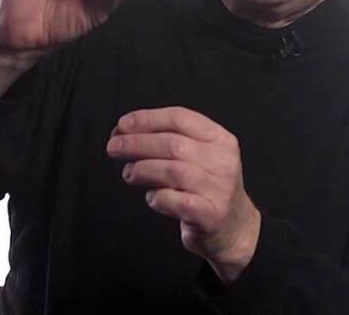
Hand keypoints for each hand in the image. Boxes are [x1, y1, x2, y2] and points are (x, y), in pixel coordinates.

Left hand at [106, 106, 261, 283]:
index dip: (147, 119)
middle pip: (173, 144)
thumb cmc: (207, 188)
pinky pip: (177, 201)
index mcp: (220, 139)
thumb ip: (170, 142)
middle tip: (114, 147)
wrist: (235, 229)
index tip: (122, 125)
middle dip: (137, 143)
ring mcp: (220, 189)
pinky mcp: (211, 216)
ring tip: (129, 173)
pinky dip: (158, 197)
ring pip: (173, 171)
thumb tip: (125, 133)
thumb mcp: (200, 156)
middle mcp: (223, 161)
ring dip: (143, 169)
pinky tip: (151, 197)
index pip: (180, 119)